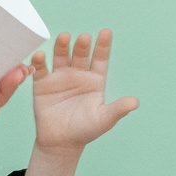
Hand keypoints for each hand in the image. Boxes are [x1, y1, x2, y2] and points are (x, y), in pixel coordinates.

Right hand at [32, 31, 140, 152]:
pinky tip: (40, 55)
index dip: (103, 45)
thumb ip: (118, 109)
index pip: (100, 58)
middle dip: (82, 45)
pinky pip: (41, 70)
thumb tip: (135, 102)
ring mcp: (60, 77)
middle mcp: (78, 74)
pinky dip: (40, 62)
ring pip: (61, 56)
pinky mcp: (43, 84)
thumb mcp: (104, 119)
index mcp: (95, 80)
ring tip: (64, 37)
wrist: (61, 143)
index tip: (106, 32)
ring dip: (62, 46)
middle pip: (81, 54)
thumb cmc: (85, 131)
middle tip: (84, 38)